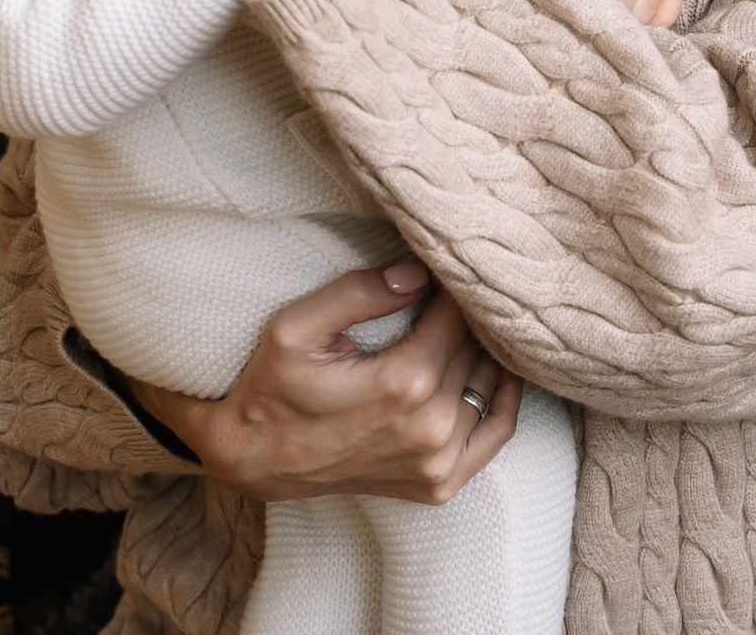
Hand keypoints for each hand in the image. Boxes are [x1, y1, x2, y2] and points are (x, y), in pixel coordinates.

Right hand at [128, 261, 523, 504]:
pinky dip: (502, 399)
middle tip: (451, 294)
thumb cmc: (271, 388)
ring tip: (465, 327)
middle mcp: (430, 429)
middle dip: (466, 319)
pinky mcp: (438, 484)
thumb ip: (358, 292)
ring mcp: (437, 464)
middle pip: (475, 349)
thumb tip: (418, 274)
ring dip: (482, 352)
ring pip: (490, 385)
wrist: (253, 458)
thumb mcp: (295, 327)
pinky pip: (495, 435)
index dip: (449, 288)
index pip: (456, 317)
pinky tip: (496, 372)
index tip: (440, 270)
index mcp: (402, 385)